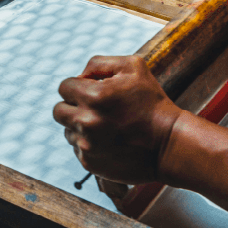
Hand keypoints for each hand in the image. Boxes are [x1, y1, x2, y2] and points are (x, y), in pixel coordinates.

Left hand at [53, 55, 184, 184]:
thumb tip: (80, 76)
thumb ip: (99, 63)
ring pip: (67, 130)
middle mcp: (85, 122)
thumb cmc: (153, 102)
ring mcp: (86, 145)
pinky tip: (109, 141)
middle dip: (73, 106)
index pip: (64, 86)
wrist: (170, 144)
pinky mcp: (89, 163)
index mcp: (92, 96)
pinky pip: (77, 148)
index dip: (79, 87)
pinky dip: (89, 144)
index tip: (94, 91)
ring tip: (107, 126)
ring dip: (80, 126)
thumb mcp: (133, 67)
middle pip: (58, 110)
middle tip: (94, 108)